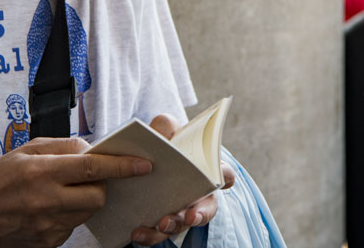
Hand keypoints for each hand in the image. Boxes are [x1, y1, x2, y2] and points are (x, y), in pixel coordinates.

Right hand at [0, 137, 151, 247]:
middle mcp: (46, 201)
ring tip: (63, 192)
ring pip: (87, 213)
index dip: (122, 166)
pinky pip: (72, 228)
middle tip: (89, 178)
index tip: (143, 164)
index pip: (92, 168)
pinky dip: (70, 216)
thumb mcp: (26, 150)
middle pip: (97, 196)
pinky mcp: (46, 244)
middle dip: (102, 186)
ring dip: (85, 201)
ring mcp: (47, 227)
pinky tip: (50, 208)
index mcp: (41, 172)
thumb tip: (92, 149)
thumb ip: (63, 147)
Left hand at [129, 115, 235, 245]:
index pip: (224, 173)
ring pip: (182, 225)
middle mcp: (198, 195)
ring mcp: (180, 211)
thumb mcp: (164, 132)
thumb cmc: (162, 146)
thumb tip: (164, 130)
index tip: (223, 181)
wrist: (138, 162)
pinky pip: (158, 234)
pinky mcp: (160, 222)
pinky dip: (149, 236)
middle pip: (206, 209)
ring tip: (161, 225)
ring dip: (173, 227)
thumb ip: (166, 126)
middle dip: (199, 214)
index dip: (226, 177)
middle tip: (189, 216)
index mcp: (204, 170)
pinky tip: (137, 233)